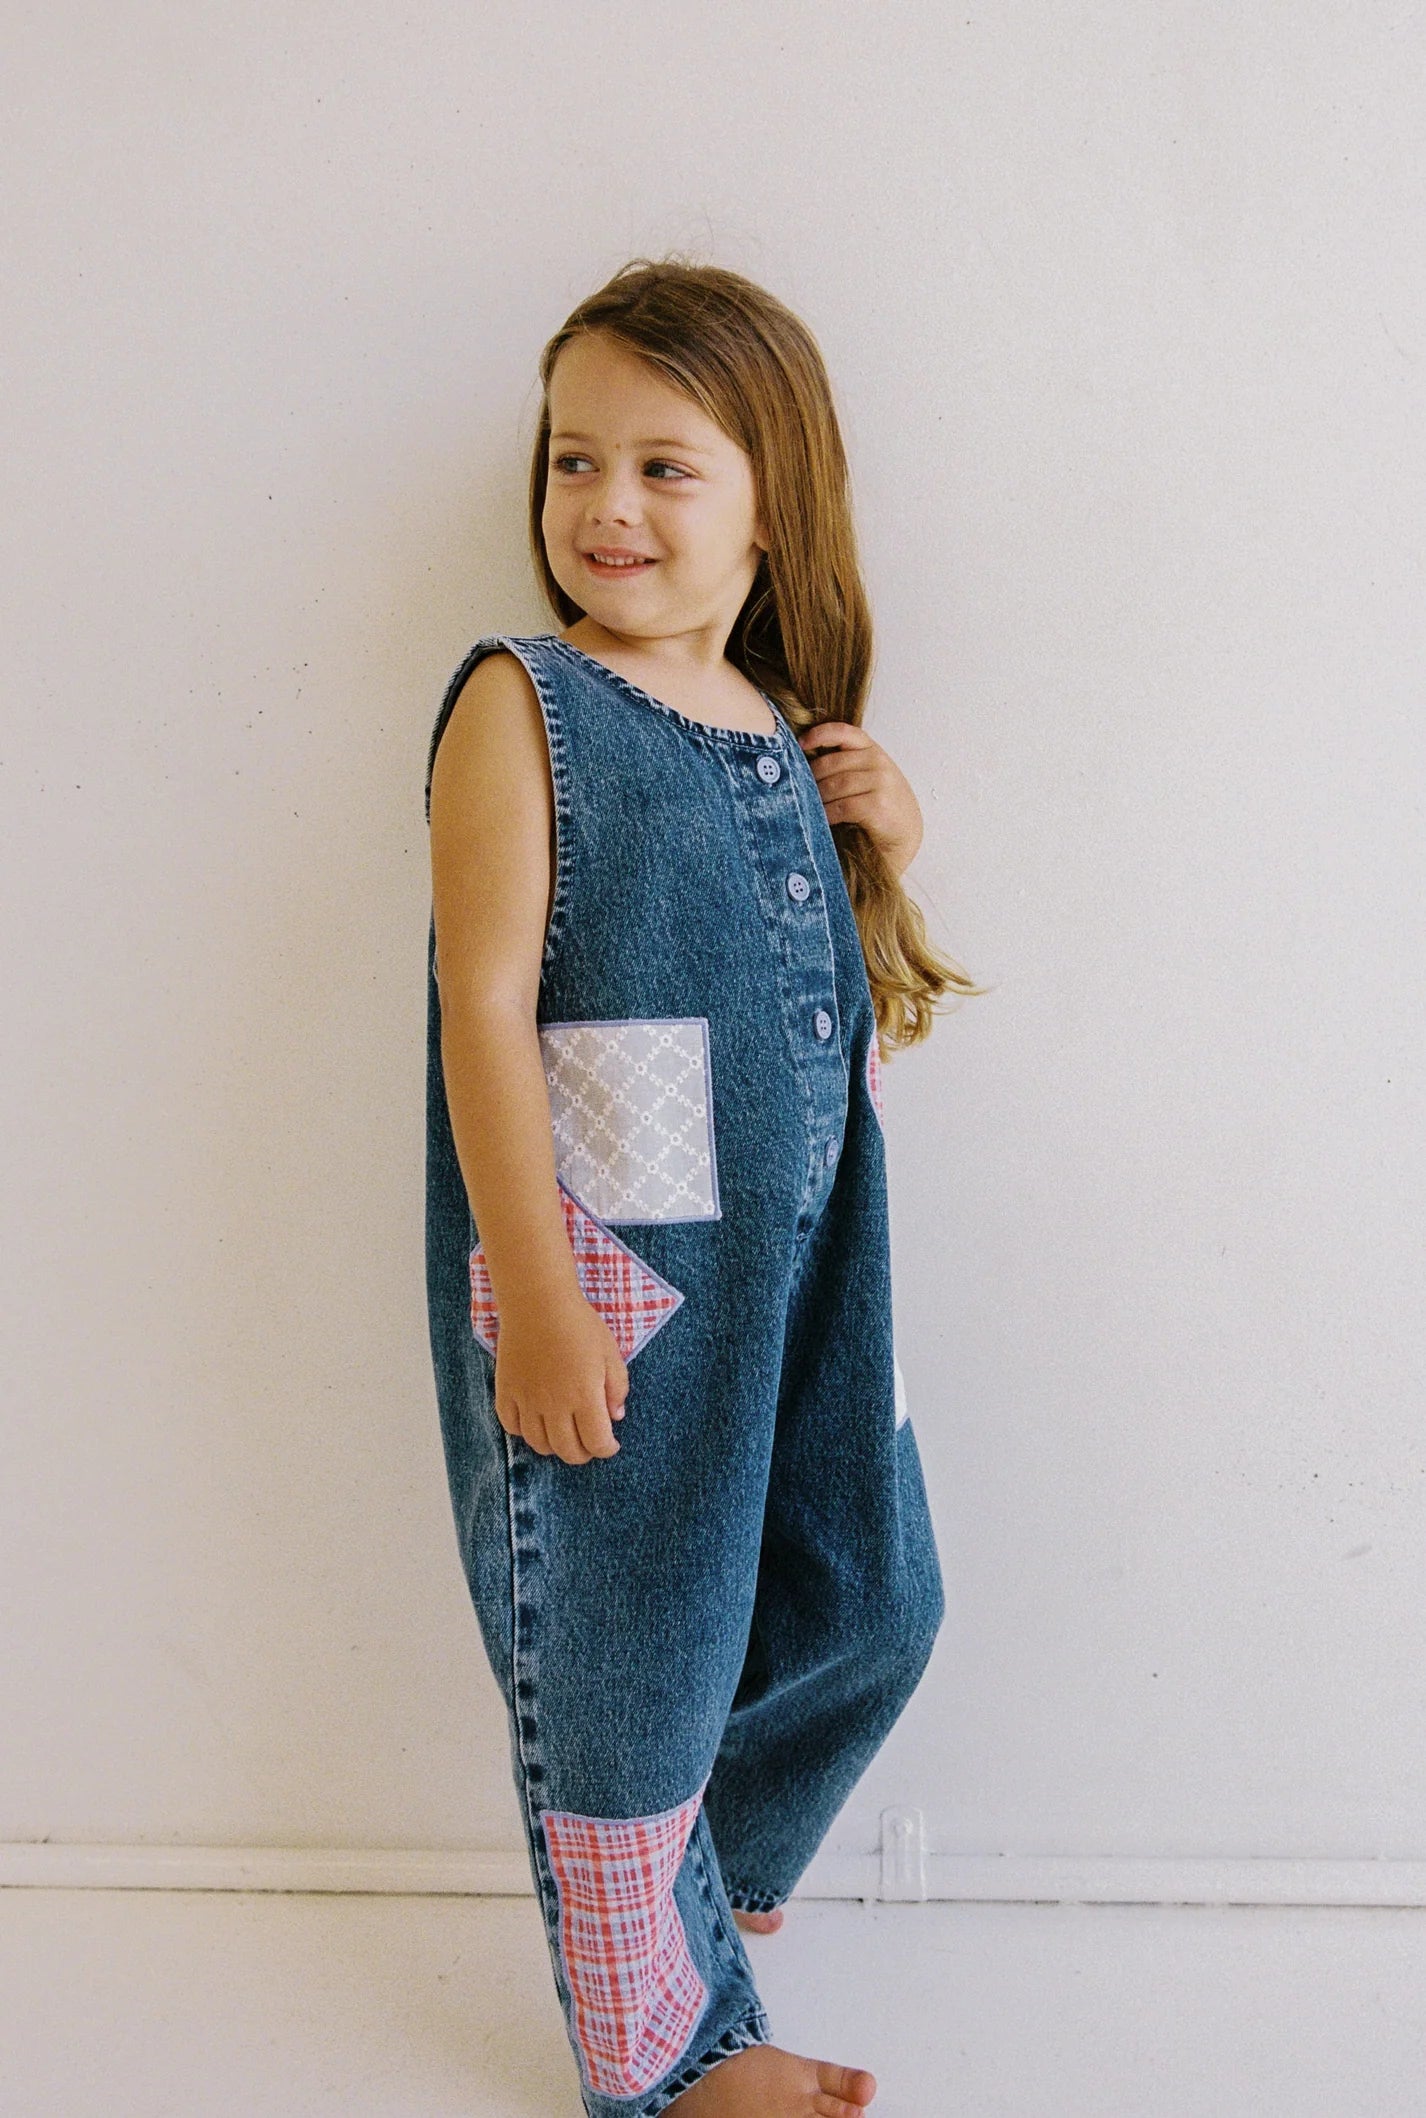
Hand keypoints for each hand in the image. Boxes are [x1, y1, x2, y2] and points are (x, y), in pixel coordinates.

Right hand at [492, 1289, 628, 1464]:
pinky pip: (511, 1427)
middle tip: (588, 1443)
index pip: (597, 1443)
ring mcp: (527, 1401)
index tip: (610, 1444)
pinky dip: (524, 1432)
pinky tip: (535, 1421)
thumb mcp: (610, 1353)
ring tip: (563, 1434)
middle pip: (568, 1451)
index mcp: (585, 1397)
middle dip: (583, 1454)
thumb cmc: (579, 1324)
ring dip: (554, 1447)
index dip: (607, 1449)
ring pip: (539, 1444)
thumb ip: (617, 1388)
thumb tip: (616, 1416)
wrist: (538, 1302)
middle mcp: (554, 1406)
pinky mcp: (506, 1392)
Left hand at [797, 723, 923, 876]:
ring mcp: (880, 782)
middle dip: (810, 778)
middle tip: (799, 791)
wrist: (906, 834)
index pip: (842, 732)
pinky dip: (828, 813)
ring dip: (817, 798)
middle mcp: (878, 761)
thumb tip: (804, 762)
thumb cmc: (882, 805)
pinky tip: (823, 819)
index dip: (818, 735)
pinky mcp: (878, 804)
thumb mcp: (867, 776)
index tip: (800, 744)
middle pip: (831, 763)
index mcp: (871, 750)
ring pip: (834, 784)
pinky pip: (842, 806)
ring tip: (808, 807)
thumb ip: (846, 764)